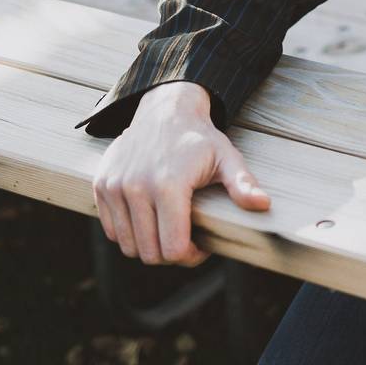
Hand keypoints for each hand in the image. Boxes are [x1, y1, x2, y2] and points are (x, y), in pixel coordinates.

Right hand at [92, 81, 270, 266]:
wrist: (165, 108)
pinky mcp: (101, 185)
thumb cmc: (199, 138)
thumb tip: (264, 204)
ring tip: (167, 226)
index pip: (173, 250)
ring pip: (128, 247)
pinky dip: (129, 233)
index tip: (201, 244)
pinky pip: (112, 231)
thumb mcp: (226, 157)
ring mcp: (115, 186)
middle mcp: (136, 187)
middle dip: (171, 253)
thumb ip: (242, 184)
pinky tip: (148, 216)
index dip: (191, 256)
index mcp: (168, 185)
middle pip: (150, 254)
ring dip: (148, 245)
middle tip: (186, 237)